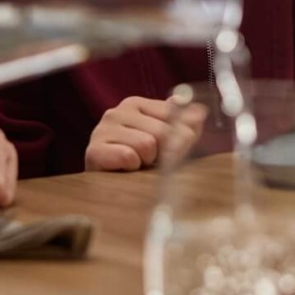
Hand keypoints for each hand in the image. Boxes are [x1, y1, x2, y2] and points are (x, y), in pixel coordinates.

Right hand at [85, 96, 207, 171]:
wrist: (107, 190)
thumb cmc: (140, 165)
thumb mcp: (167, 143)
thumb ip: (184, 125)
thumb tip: (200, 113)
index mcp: (135, 105)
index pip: (174, 114)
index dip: (182, 138)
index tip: (177, 151)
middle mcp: (116, 112)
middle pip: (163, 131)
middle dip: (165, 153)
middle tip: (153, 163)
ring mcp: (102, 130)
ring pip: (146, 144)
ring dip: (146, 162)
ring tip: (136, 166)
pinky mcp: (94, 151)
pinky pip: (128, 156)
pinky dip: (131, 168)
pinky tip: (124, 171)